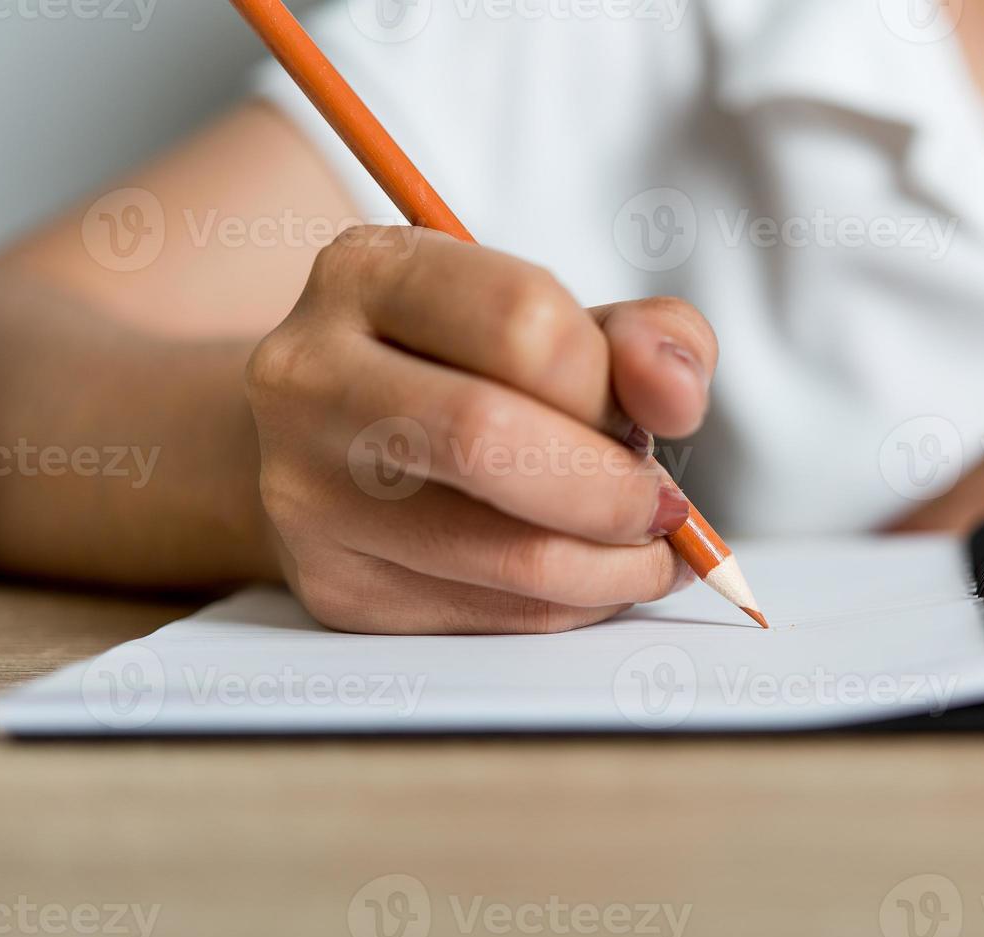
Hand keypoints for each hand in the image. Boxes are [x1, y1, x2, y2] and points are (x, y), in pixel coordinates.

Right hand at [245, 226, 716, 632]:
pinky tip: (588, 577)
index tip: (649, 419)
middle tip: (664, 506)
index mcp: (368, 272)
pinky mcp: (334, 587)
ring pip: (505, 553)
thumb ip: (642, 339)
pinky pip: (495, 617)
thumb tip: (677, 396)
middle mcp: (310, 374)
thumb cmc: (463, 371)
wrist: (332, 442)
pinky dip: (575, 605)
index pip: (523, 319)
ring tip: (647, 551)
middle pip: (490, 437)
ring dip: (615, 565)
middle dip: (613, 488)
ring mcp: (306, 490)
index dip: (611, 384)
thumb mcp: (552, 320)